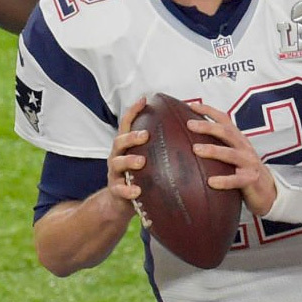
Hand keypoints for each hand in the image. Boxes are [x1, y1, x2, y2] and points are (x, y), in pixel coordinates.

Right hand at [110, 98, 149, 223]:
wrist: (120, 203)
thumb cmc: (140, 176)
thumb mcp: (148, 158)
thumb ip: (159, 145)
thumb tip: (186, 129)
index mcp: (126, 146)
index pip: (128, 124)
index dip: (134, 111)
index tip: (145, 99)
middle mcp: (117, 156)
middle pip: (119, 141)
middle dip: (132, 137)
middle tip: (146, 135)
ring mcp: (114, 173)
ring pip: (117, 163)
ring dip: (129, 161)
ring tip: (142, 161)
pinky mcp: (115, 190)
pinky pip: (120, 189)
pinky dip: (128, 190)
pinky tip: (137, 191)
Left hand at [184, 102, 277, 214]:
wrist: (268, 191)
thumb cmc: (244, 171)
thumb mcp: (233, 154)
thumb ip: (218, 146)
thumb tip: (187, 141)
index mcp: (238, 139)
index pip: (224, 120)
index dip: (209, 111)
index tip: (191, 105)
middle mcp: (244, 147)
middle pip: (226, 132)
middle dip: (208, 126)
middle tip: (190, 124)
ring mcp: (249, 163)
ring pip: (230, 154)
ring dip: (213, 150)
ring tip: (195, 149)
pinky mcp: (251, 180)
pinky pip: (236, 180)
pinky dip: (224, 180)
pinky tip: (211, 182)